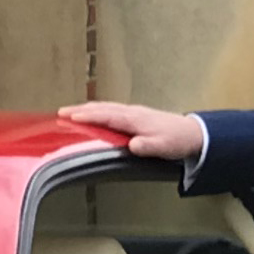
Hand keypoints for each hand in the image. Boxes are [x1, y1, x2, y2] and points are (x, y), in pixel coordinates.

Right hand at [56, 99, 202, 162]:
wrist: (192, 133)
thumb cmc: (176, 141)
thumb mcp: (162, 147)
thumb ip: (146, 146)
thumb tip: (131, 146)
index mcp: (134, 120)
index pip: (107, 116)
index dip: (88, 117)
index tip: (70, 118)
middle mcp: (131, 112)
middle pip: (102, 108)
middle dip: (80, 109)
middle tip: (60, 112)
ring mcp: (133, 112)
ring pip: (105, 107)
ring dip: (87, 108)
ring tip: (70, 112)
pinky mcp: (135, 115)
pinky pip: (111, 109)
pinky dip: (97, 110)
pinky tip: (94, 113)